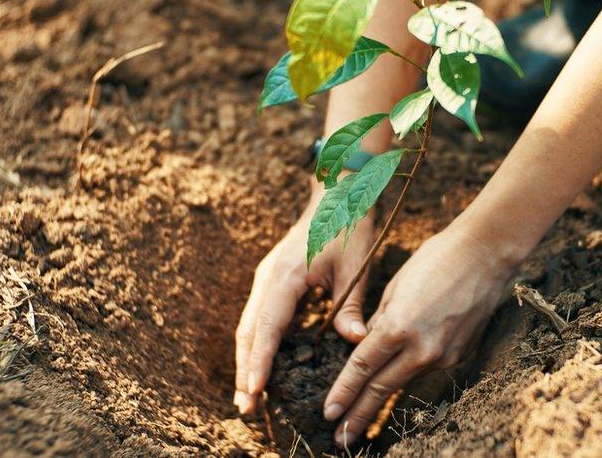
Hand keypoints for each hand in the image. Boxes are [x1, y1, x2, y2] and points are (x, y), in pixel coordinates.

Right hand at [234, 190, 373, 413]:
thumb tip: (355, 341)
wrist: (336, 194)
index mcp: (286, 276)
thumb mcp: (356, 267)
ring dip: (247, 360)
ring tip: (248, 395)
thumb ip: (351, 306)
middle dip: (245, 370)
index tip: (254, 390)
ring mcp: (267, 279)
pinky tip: (263, 367)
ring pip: (249, 326)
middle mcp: (268, 279)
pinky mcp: (272, 281)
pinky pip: (260, 318)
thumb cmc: (348, 227)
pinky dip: (258, 344)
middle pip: (248, 331)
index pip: (267, 326)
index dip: (259, 361)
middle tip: (245, 407)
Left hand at [322, 224, 514, 445]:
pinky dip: (406, 377)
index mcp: (398, 326)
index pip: (362, 368)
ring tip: (359, 423)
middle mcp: (422, 348)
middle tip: (340, 439)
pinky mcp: (459, 355)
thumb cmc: (435, 259)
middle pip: (381, 388)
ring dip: (380, 402)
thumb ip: (379, 322)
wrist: (486, 255)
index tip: (328, 412)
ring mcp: (443, 354)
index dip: (343, 393)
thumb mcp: (395, 287)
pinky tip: (393, 387)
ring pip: (403, 381)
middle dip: (358, 415)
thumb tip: (366, 344)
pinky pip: (424, 369)